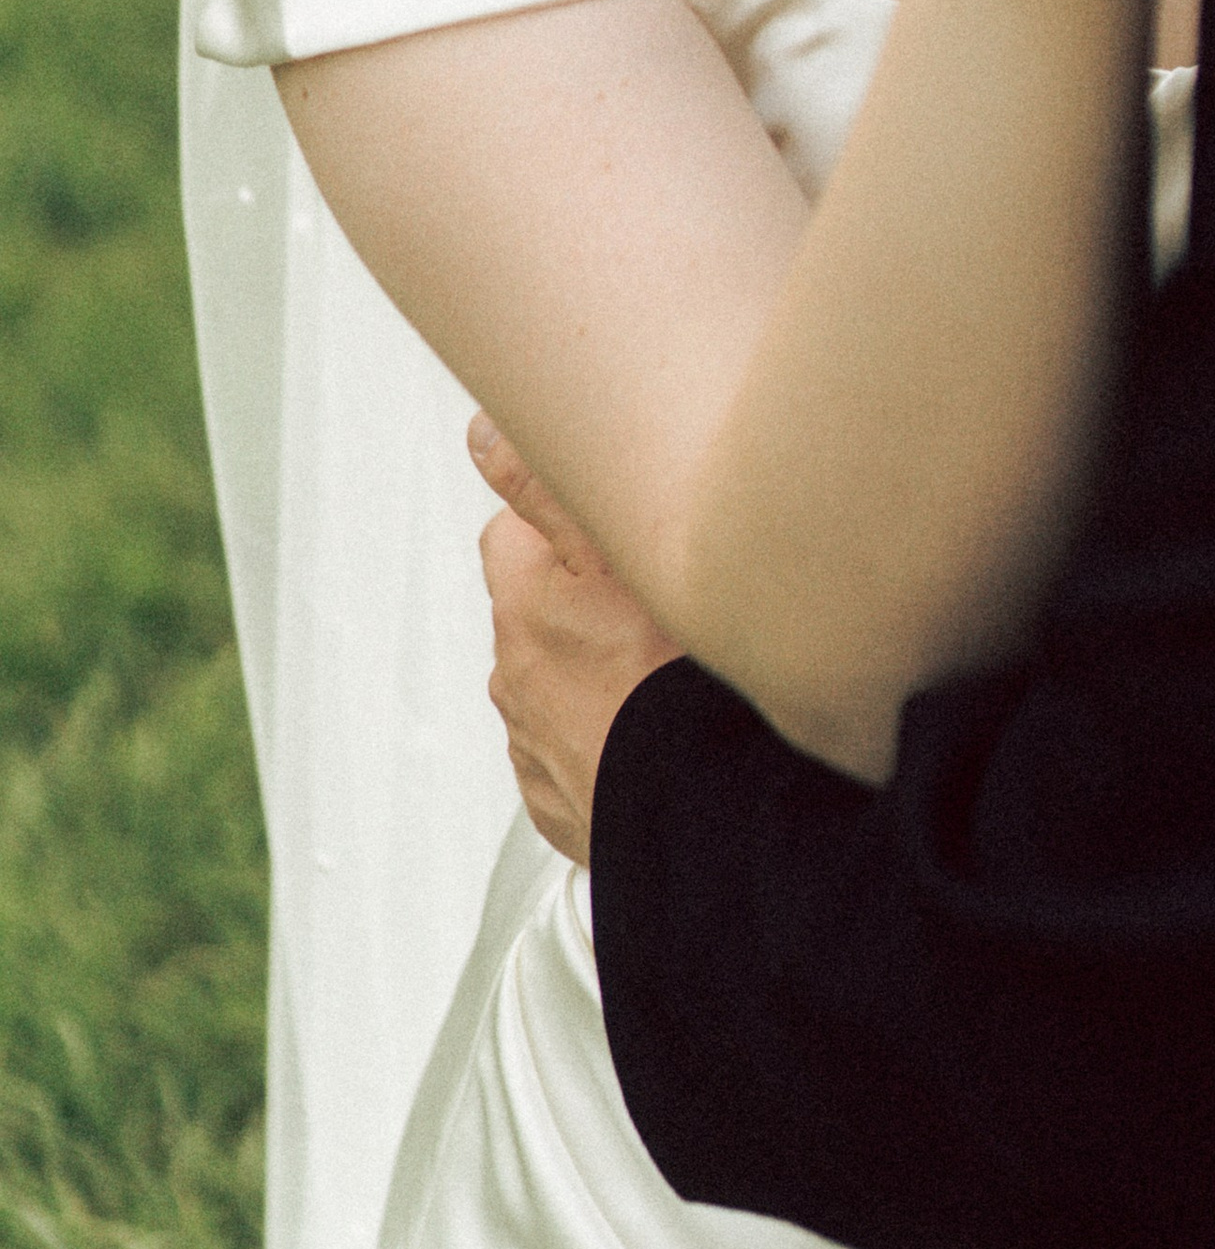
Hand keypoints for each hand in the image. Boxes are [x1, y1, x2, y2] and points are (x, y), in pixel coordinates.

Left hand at [474, 417, 680, 865]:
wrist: (698, 815)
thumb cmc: (670, 683)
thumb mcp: (617, 555)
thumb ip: (546, 487)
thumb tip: (482, 433)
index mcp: (523, 606)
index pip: (514, 531)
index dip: (565, 525)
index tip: (620, 535)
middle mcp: (516, 676)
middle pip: (538, 607)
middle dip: (583, 598)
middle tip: (657, 601)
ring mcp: (536, 745)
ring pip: (560, 678)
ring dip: (597, 666)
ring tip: (666, 670)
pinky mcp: (562, 803)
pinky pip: (578, 746)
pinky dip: (608, 732)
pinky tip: (658, 726)